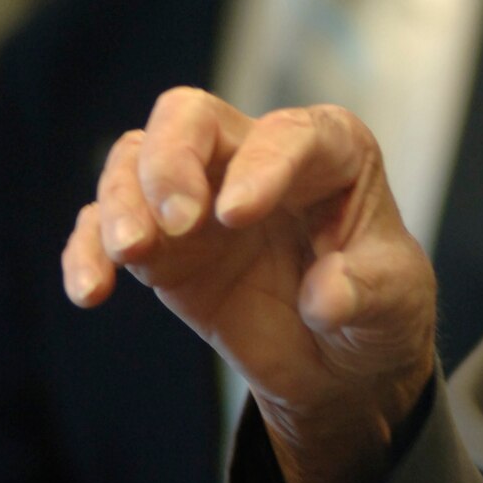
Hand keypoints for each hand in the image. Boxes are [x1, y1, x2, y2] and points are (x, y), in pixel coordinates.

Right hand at [63, 94, 435, 482]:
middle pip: (192, 116)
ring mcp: (201, 195)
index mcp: (330, 153)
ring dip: (121, 200)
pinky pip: (104, 226)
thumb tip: (326, 296)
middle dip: (172, 158)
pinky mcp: (162, 244)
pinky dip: (86, 249)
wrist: (340, 366)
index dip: (261, 163)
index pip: (290, 133)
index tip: (236, 214)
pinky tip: (90, 291)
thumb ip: (368, 293)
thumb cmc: (378, 312)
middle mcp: (256, 158)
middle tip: (177, 223)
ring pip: (137, 158)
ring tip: (129, 254)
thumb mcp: (396, 305)